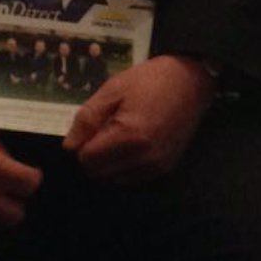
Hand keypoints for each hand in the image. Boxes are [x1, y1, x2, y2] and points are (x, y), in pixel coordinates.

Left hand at [62, 54, 215, 182]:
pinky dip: (124, 166)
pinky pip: (132, 178)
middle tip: (102, 131)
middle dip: (93, 156)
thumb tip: (68, 146)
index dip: (81, 144)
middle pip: (98, 174)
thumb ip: (88, 117)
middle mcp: (144, 157)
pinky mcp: (165, 168)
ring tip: (117, 136)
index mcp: (129, 135)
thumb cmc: (151, 80)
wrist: (192, 81)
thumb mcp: (114, 88)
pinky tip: (131, 144)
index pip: (87, 159)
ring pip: (113, 180)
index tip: (90, 128)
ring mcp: (156, 166)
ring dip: (108, 164)